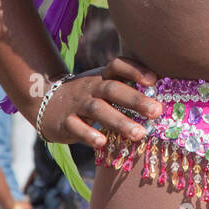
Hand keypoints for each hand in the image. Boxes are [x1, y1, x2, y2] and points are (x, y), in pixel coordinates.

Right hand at [39, 56, 162, 149]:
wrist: (45, 103)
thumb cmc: (87, 96)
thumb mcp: (103, 86)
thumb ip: (127, 88)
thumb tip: (164, 96)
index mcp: (102, 76)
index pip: (118, 65)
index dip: (135, 70)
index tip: (154, 80)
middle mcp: (91, 87)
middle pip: (113, 89)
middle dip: (135, 100)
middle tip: (156, 111)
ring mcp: (77, 104)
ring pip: (98, 110)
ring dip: (119, 121)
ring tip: (139, 134)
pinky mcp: (65, 122)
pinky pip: (76, 128)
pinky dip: (89, 135)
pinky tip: (102, 142)